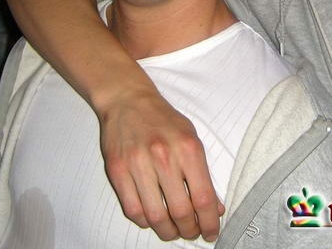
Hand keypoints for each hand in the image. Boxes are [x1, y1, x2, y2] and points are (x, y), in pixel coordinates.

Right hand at [98, 89, 223, 241]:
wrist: (127, 99)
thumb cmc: (163, 120)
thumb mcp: (191, 139)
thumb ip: (203, 174)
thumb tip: (215, 208)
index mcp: (188, 148)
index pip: (203, 198)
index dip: (210, 222)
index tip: (211, 233)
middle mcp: (164, 156)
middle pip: (181, 212)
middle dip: (190, 230)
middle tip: (192, 232)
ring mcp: (138, 164)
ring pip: (156, 216)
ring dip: (168, 231)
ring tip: (173, 231)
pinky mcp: (117, 170)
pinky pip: (133, 209)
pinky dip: (145, 221)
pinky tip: (152, 218)